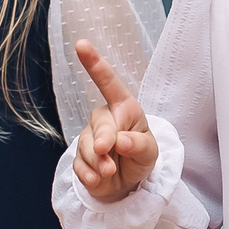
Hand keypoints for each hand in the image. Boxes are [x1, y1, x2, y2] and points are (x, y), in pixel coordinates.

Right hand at [71, 40, 157, 203]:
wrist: (127, 184)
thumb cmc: (140, 157)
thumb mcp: (150, 152)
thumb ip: (139, 144)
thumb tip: (120, 140)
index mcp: (124, 108)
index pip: (108, 83)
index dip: (94, 63)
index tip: (82, 45)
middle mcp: (104, 119)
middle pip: (99, 123)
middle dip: (104, 139)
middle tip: (108, 151)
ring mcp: (89, 137)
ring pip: (87, 145)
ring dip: (99, 162)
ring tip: (111, 171)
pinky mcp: (79, 157)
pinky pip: (79, 163)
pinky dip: (89, 174)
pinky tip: (98, 179)